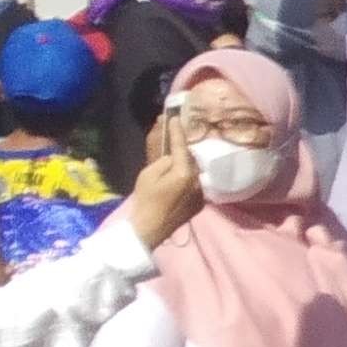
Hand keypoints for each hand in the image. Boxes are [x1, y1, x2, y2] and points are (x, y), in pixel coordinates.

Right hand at [121, 112, 201, 243]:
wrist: (150, 227)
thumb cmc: (145, 199)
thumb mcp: (148, 174)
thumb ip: (163, 160)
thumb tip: (173, 156)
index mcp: (184, 173)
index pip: (180, 147)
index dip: (177, 132)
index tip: (175, 118)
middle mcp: (197, 182)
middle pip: (189, 160)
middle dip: (180, 149)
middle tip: (171, 138)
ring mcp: (200, 193)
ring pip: (192, 172)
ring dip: (183, 165)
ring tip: (172, 161)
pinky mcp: (200, 203)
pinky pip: (194, 185)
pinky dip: (186, 179)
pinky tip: (176, 179)